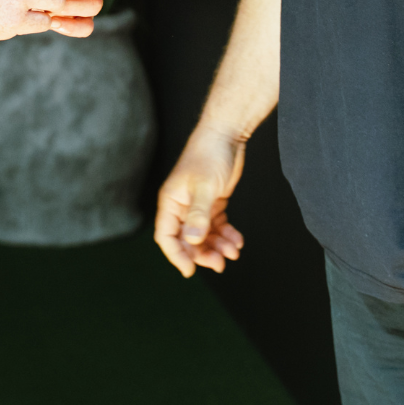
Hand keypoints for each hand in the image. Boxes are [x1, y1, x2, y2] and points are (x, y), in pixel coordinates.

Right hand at [154, 126, 246, 277]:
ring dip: (217, 247)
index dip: (176, 255)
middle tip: (219, 263)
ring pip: (203, 235)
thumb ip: (198, 215)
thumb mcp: (205, 187)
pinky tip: (237, 241)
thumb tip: (192, 242)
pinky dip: (226, 236)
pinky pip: (216, 226)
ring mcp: (198, 205)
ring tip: (233, 252)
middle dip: (202, 254)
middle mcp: (182, 206)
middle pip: (187, 240)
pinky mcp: (213, 202)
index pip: (166, 236)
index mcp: (171, 201)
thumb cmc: (210, 155)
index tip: (190, 270)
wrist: (226, 134)